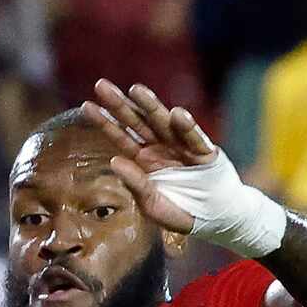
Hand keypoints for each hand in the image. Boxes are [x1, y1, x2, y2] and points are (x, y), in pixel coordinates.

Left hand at [79, 80, 227, 238]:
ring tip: (136, 90)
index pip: (121, 137)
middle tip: (101, 86)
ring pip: (163, 123)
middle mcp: (160, 148)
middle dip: (120, 105)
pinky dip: (187, 127)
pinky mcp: (204, 152)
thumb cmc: (183, 213)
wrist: (219, 220)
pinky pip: (194, 138)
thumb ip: (136, 186)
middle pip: (138, 123)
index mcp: (145, 161)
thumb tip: (114, 161)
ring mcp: (181, 147)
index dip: (105, 122)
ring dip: (150, 105)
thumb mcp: (154, 207)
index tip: (87, 106)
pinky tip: (177, 115)